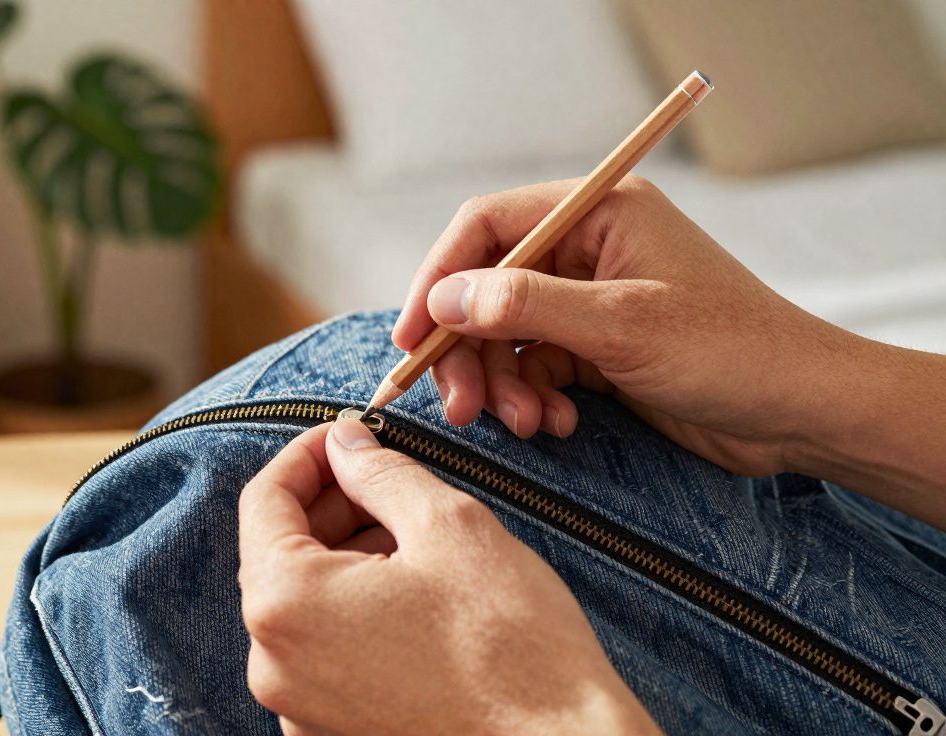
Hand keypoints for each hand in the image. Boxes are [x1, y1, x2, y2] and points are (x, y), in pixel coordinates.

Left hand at [237, 420, 658, 735]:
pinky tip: (413, 596)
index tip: (347, 435)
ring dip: (346, 556)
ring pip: (304, 604)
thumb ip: (381, 472)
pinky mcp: (332, 733)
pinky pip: (324, 653)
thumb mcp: (450, 526)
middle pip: (279, 554)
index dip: (307, 455)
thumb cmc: (512, 648)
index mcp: (286, 604)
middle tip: (388, 475)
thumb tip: (346, 443)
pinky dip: (355, 611)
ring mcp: (300, 709)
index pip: (263, 501)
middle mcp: (274, 666)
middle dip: (330, 505)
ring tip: (414, 538)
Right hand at [394, 176, 945, 526]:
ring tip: (526, 424)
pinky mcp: (598, 347)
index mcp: (599, 213)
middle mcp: (589, 248)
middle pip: (488, 288)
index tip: (412, 336)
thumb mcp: (623, 325)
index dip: (439, 277)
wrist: (802, 413)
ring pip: (506, 335)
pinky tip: (556, 424)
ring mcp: (592, 299)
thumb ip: (527, 306)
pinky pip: (536, 366)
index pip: (488, 226)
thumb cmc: (733, 351)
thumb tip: (444, 298)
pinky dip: (533, 398)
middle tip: (460, 408)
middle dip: (468, 350)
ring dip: (503, 384)